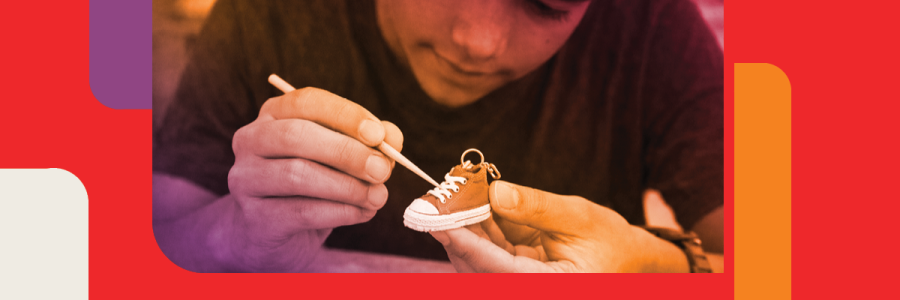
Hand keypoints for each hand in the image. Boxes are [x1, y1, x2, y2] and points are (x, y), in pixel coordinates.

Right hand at [224, 87, 402, 271]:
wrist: (274, 232)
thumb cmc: (314, 184)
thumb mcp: (342, 158)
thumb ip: (369, 144)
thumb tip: (391, 140)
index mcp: (274, 114)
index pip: (306, 101)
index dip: (345, 115)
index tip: (379, 134)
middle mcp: (251, 140)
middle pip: (296, 136)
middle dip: (346, 152)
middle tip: (382, 170)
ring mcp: (246, 179)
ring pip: (298, 175)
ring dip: (348, 187)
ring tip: (378, 197)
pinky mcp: (255, 217)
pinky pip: (301, 211)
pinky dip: (341, 212)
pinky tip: (363, 213)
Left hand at [430, 181, 688, 272]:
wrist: (630, 263)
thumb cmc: (612, 244)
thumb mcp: (581, 217)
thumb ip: (538, 207)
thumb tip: (495, 192)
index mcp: (550, 287)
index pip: (497, 270)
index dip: (466, 244)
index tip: (438, 221)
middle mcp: (528, 290)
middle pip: (477, 267)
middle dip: (456, 229)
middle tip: (437, 195)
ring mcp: (518, 285)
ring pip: (476, 260)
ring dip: (462, 225)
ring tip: (452, 190)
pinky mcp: (512, 275)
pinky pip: (485, 253)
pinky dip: (476, 227)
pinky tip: (467, 200)